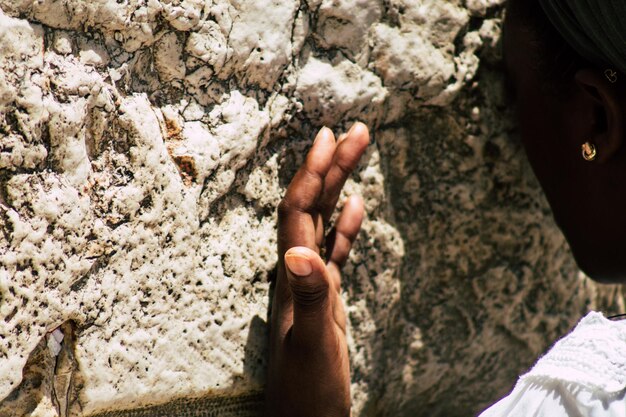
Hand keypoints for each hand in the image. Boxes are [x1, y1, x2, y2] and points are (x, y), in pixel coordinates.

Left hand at [267, 123, 369, 416]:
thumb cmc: (307, 392)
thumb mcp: (312, 347)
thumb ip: (308, 301)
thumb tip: (298, 253)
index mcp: (292, 276)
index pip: (298, 211)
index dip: (311, 172)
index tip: (328, 136)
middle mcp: (297, 271)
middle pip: (312, 206)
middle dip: (332, 166)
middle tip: (356, 130)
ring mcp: (311, 283)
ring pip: (324, 221)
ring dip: (340, 186)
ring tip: (357, 152)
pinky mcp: (326, 297)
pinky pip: (335, 250)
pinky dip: (346, 224)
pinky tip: (357, 206)